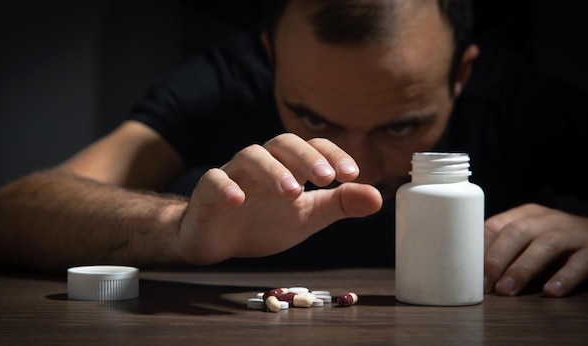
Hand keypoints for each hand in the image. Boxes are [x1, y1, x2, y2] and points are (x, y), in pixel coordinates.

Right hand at [171, 133, 382, 264]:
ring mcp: (233, 174)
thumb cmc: (264, 223)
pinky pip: (214, 181)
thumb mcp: (308, 216)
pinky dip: (226, 187)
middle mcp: (262, 163)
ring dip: (273, 170)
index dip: (331, 154)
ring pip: (250, 156)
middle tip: (325, 178)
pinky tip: (238, 200)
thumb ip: (339, 204)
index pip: (311, 147)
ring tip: (292, 192)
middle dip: (305, 157)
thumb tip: (378, 197)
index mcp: (288, 166)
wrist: (219, 242)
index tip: (352, 173)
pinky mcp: (208, 192)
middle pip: (281, 143)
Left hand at [484, 203, 587, 296]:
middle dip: (496, 259)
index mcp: (526, 215)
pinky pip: (579, 262)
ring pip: (545, 245)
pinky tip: (550, 291)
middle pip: (517, 233)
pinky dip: (564, 277)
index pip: (496, 225)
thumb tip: (474, 273)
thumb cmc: (557, 242)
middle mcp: (547, 220)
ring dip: (522, 268)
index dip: (479, 247)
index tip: (466, 270)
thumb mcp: (530, 239)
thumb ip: (507, 249)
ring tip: (506, 290)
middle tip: (484, 285)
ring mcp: (572, 233)